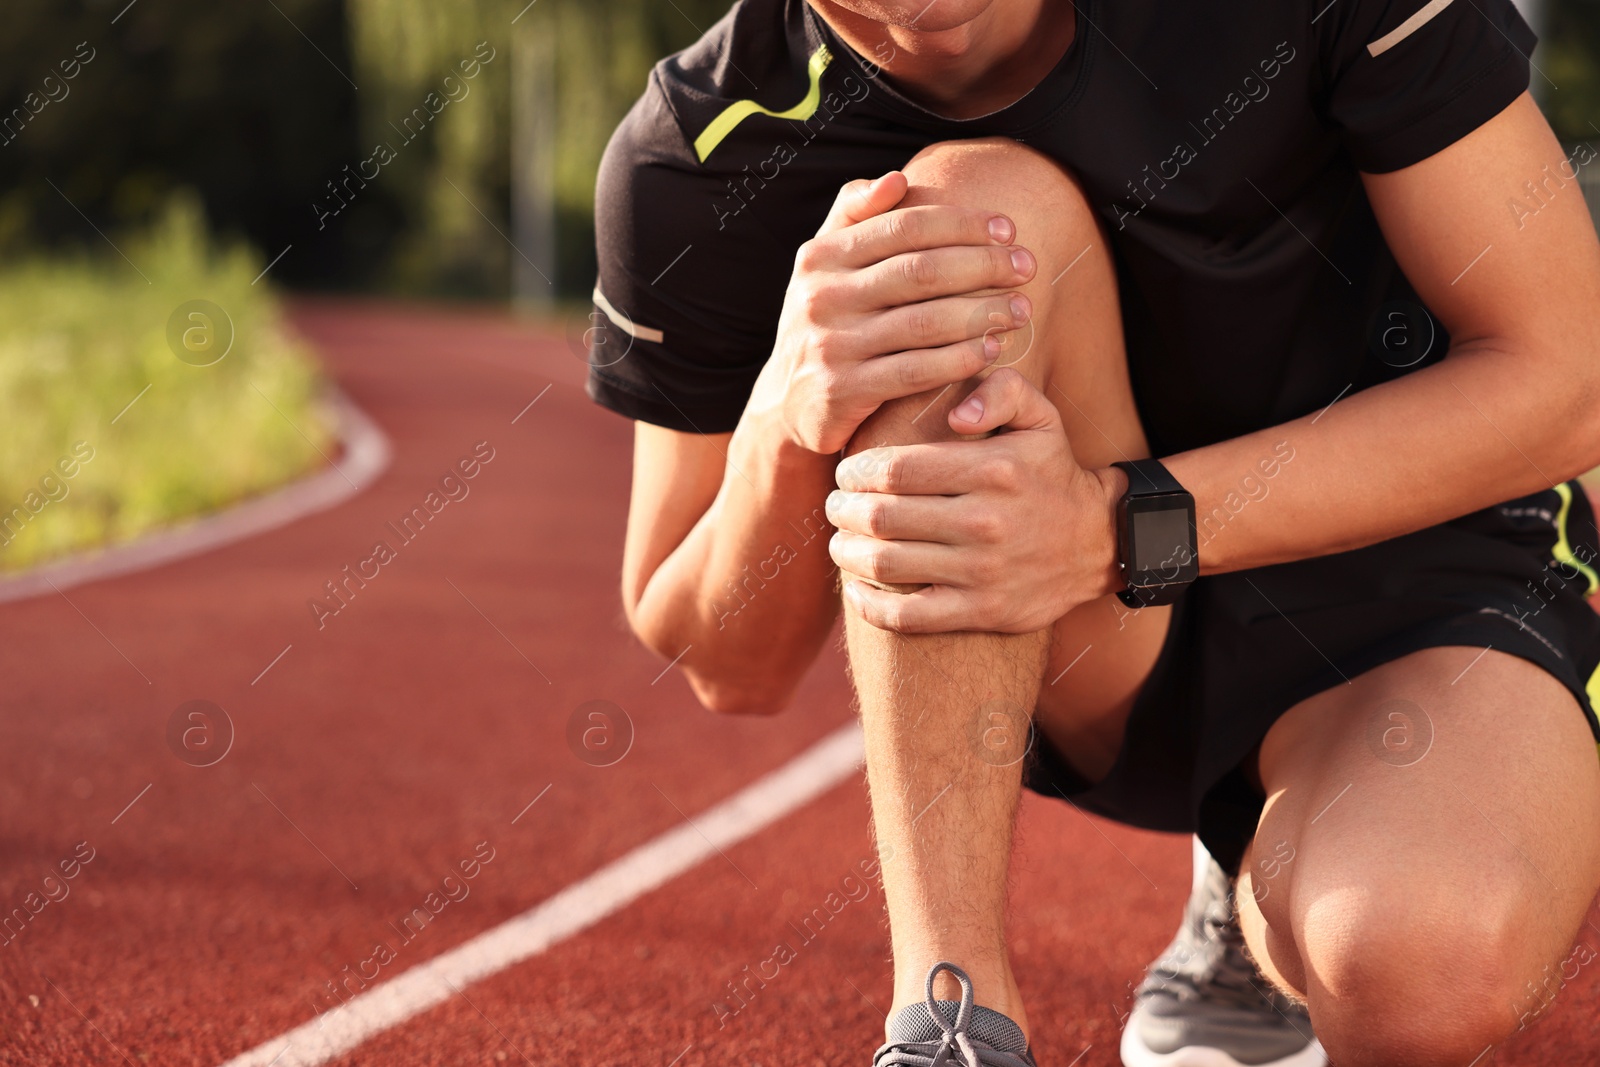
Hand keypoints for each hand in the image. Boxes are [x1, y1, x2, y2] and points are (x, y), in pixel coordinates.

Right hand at [745, 171, 1036, 454]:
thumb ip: (854, 215)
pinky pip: (916, 371)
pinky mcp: (844, 392)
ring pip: (925, 322)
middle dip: (984, 265)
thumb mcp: (825, 265)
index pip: (904, 227)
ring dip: (983, 314)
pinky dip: (960, 359)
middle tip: (1027, 267)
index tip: (1008, 230)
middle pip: (921, 272)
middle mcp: (823, 297)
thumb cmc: (828, 322)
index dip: (963, 224)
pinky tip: (991, 350)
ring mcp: (832, 346)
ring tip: (1021, 310)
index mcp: (821, 256)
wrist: (789, 402)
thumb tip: (896, 179)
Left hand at [826, 369, 1123, 633]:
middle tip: (836, 506)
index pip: (896, 469)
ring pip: (885, 564)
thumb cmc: (1052, 473)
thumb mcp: (1041, 417)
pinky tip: (855, 588)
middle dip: (843, 510)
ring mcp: (982, 572)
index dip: (856, 471)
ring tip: (840, 540)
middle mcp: (986, 522)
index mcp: (993, 469)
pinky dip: (869, 606)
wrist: (1099, 542)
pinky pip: (907, 617)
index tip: (847, 472)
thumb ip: (1001, 390)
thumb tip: (956, 412)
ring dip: (847, 552)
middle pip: (882, 516)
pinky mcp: (981, 611)